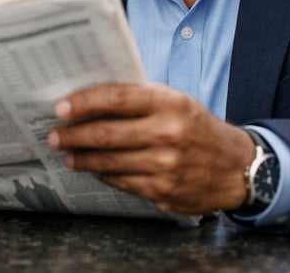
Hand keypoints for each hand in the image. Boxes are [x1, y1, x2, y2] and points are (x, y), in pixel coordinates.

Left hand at [47, 83, 254, 214]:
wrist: (234, 166)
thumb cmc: (196, 127)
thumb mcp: (176, 101)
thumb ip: (140, 99)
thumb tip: (91, 99)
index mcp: (170, 103)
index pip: (117, 98)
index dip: (84, 103)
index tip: (61, 108)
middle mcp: (168, 134)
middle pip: (106, 134)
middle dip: (73, 135)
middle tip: (54, 135)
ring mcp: (165, 165)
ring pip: (109, 162)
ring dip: (82, 158)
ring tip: (67, 153)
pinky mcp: (163, 190)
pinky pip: (122, 181)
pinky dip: (103, 174)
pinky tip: (93, 168)